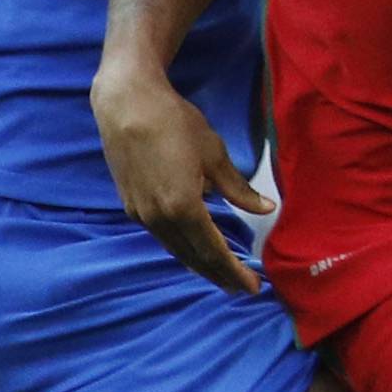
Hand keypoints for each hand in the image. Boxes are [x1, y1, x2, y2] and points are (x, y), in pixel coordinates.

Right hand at [91, 62, 272, 294]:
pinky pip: (161, 235)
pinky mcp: (130, 203)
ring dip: (199, 264)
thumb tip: (266, 209)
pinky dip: (181, 246)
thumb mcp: (214, 155)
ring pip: (175, 248)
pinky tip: (192, 246)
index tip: (253, 287)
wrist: (125, 103)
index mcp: (183, 208)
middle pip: (193, 258)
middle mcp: (159, 218)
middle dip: (219, 275)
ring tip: (220, 274)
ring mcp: (141, 213)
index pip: (214, 252)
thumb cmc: (175, 123)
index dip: (234, 271)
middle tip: (240, 288)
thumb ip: (239, 189)